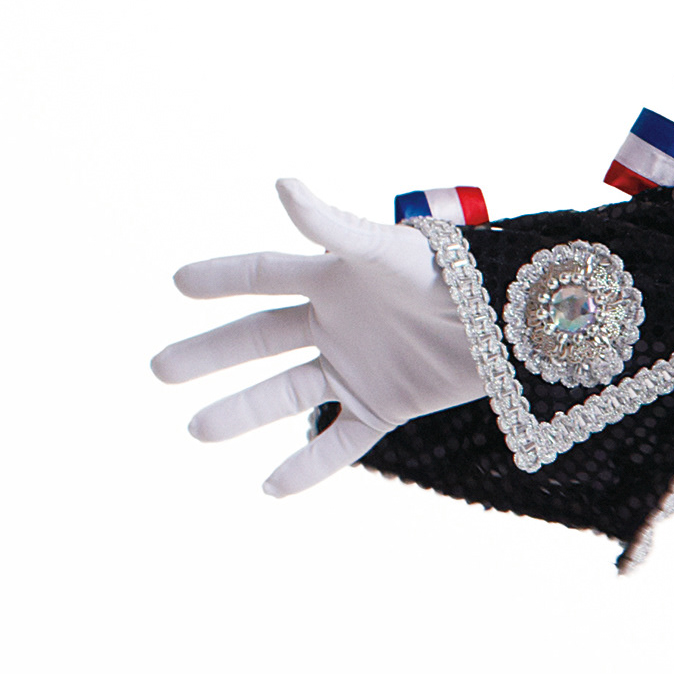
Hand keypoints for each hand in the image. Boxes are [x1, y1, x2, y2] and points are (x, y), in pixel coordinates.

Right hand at [153, 180, 489, 494]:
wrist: (514, 324)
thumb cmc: (454, 274)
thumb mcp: (391, 251)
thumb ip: (335, 226)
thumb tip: (281, 185)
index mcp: (332, 278)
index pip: (262, 276)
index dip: (221, 279)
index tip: (178, 283)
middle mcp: (335, 322)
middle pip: (258, 339)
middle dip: (210, 354)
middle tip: (159, 369)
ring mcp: (356, 367)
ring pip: (286, 393)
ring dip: (242, 411)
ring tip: (195, 429)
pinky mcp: (385, 407)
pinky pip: (339, 440)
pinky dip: (307, 465)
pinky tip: (269, 488)